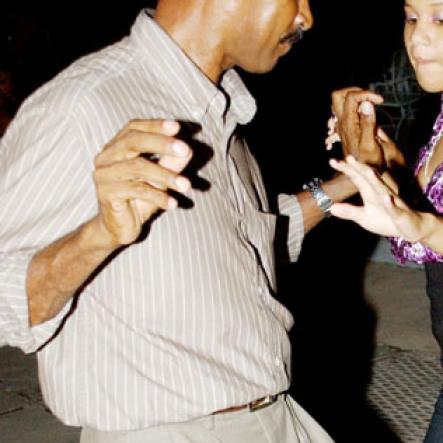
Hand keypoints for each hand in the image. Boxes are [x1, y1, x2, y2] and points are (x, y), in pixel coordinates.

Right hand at [93, 119, 192, 244]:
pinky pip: (136, 190)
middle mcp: (105, 158)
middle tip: (185, 149)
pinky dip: (158, 196)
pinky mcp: (106, 193)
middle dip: (162, 143)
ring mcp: (103, 175)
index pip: (133, 128)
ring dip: (166, 176)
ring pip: (137, 167)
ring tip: (186, 186)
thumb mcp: (159, 180)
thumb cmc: (139, 199)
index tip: (177, 127)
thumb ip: (171, 164)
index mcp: (116, 148)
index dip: (154, 125)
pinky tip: (172, 204)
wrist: (118, 228)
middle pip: (133, 141)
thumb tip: (188, 150)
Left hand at [329, 156, 422, 240]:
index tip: (333, 161)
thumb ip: (349, 211)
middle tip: (348, 158)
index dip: (346, 169)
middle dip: (359, 168)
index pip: (357, 178)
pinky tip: (386, 199)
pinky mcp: (399, 214)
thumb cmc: (386, 220)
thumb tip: (331, 207)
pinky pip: (394, 208)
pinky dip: (390, 203)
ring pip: (383, 190)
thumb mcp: (364, 217)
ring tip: (367, 171)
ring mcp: (391, 203)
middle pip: (369, 178)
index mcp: (370, 193)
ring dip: (376, 180)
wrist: (411, 228)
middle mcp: (380, 193)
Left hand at [331, 87, 385, 165]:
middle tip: (369, 97)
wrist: (360, 173)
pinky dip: (356, 105)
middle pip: (338, 96)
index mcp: (348, 123)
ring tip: (370, 103)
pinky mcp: (347, 128)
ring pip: (340, 102)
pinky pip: (346, 110)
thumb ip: (368, 122)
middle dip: (354, 91)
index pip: (351, 97)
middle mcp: (342, 122)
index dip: (366, 93)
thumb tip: (366, 103)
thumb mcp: (370, 143)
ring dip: (355, 98)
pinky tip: (367, 112)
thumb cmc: (368, 161)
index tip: (379, 101)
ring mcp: (343, 124)